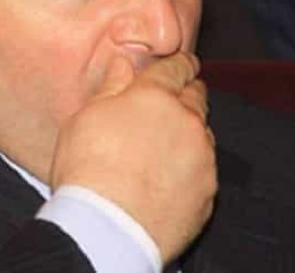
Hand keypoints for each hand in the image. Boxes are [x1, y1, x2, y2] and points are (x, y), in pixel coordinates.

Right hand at [50, 52, 216, 263]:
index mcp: (155, 96)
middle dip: (187, 94)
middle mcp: (186, 121)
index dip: (180, 64)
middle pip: (197, 97)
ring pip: (203, 134)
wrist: (106, 229)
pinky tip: (169, 179)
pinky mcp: (207, 191)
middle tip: (175, 100)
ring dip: (189, 133)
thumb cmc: (87, 170)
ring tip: (165, 147)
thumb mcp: (86, 118)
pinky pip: (204, 171)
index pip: (176, 68)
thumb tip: (123, 64)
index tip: (183, 64)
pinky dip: (191, 169)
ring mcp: (201, 157)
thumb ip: (111, 87)